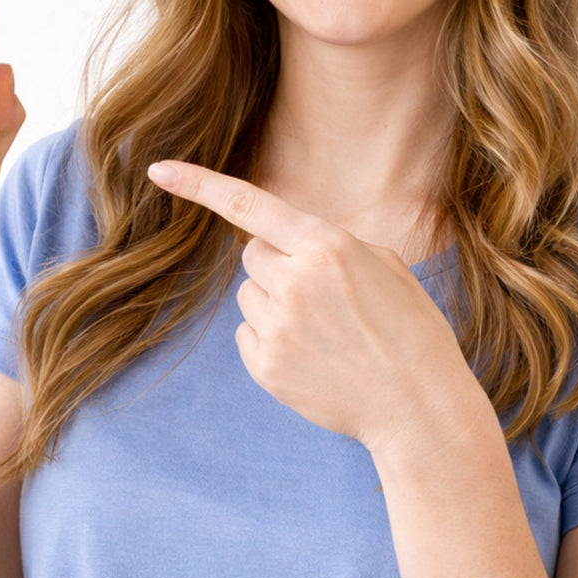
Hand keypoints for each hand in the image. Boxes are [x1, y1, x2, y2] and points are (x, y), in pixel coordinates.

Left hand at [147, 159, 479, 457]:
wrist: (420, 408)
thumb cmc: (409, 329)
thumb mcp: (383, 265)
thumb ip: (328, 244)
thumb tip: (286, 243)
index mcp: (327, 246)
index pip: (250, 205)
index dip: (199, 185)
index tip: (158, 169)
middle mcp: (295, 281)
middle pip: (253, 255)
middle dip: (278, 265)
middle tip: (323, 295)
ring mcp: (277, 327)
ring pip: (249, 295)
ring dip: (275, 303)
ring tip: (325, 331)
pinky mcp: (266, 366)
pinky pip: (246, 334)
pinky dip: (270, 340)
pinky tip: (312, 356)